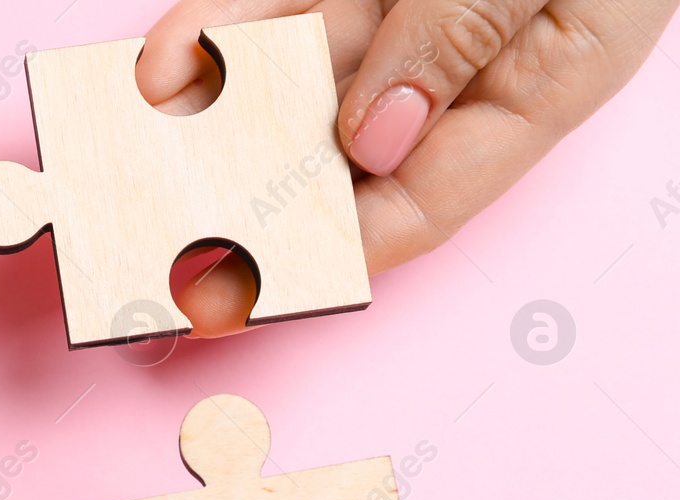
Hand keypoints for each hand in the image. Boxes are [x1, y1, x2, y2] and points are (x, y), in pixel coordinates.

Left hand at [138, 0, 679, 335]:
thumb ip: (466, 35)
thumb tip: (372, 134)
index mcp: (541, 87)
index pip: (419, 204)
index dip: (327, 255)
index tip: (243, 291)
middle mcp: (461, 59)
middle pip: (337, 152)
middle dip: (246, 196)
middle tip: (164, 237)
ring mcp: (405, 6)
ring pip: (293, 78)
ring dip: (213, 119)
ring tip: (138, 154)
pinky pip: (283, 3)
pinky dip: (223, 30)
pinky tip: (167, 63)